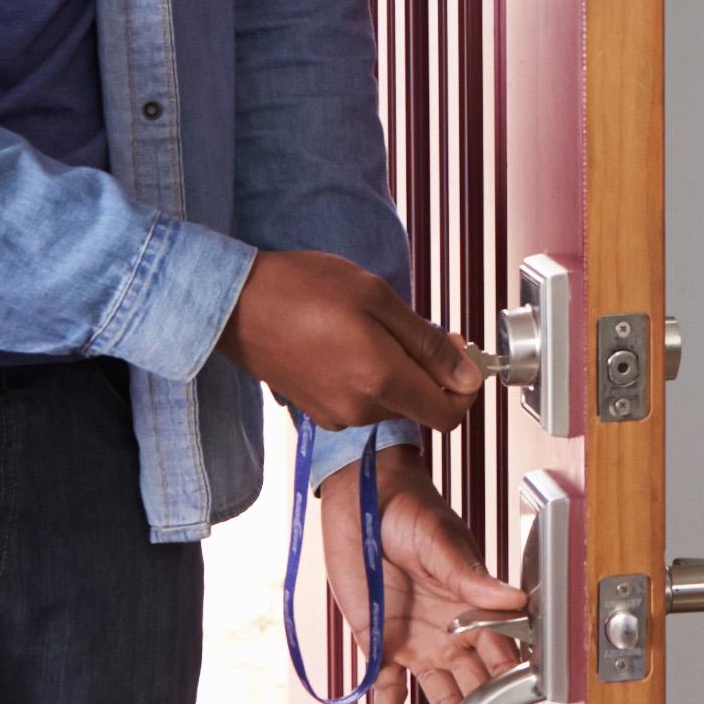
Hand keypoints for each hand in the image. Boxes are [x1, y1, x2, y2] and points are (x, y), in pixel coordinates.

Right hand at [226, 251, 483, 432]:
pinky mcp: (316, 410)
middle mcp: (360, 410)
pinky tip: (344, 340)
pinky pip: (361, 398)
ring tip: (366, 325)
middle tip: (407, 323)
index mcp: (381, 382)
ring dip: (394, 369)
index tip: (455, 349)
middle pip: (420, 405)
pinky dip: (366, 374)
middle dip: (427, 369)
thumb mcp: (376, 298)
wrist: (232, 304)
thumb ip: (427, 342)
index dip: (464, 385)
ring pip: (390, 400)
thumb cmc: (303, 288)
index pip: (450, 415)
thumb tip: (470, 376)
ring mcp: (336, 415)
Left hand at [311, 449, 530, 703]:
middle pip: (480, 693)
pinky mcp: (378, 646)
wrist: (364, 501)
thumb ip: (473, 578)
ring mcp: (418, 644)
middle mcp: (454, 635)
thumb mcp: (442, 542)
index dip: (511, 696)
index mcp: (478, 610)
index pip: (505, 662)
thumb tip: (514, 598)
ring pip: (443, 700)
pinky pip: (386, 690)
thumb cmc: (412, 511)